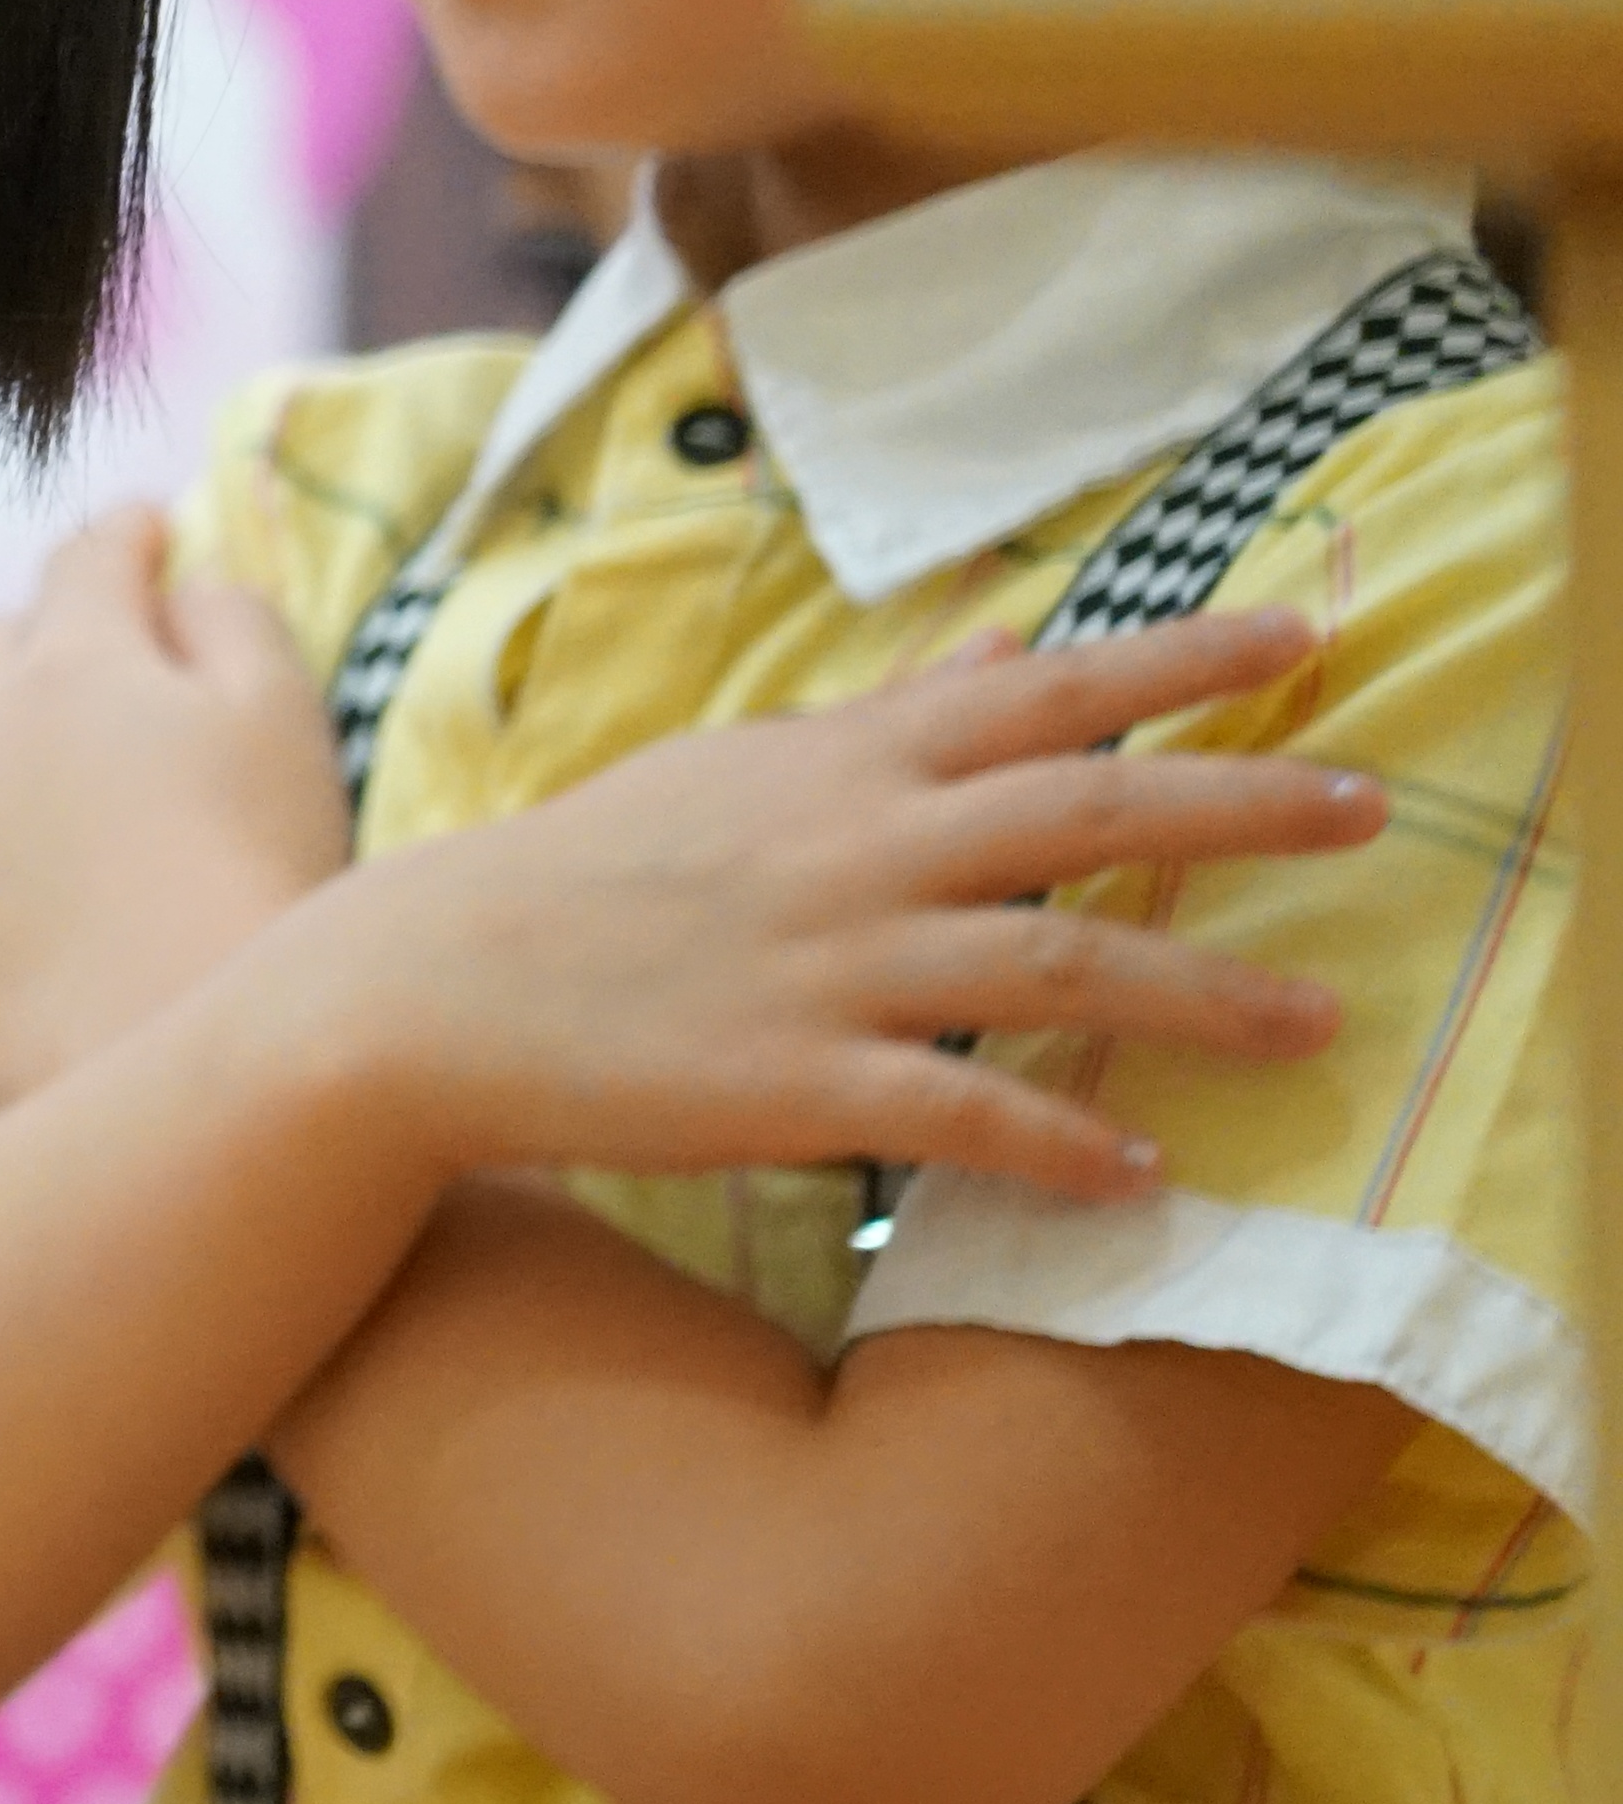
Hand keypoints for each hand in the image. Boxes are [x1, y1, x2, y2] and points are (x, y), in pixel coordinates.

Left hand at [0, 509, 346, 1110]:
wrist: (198, 1050)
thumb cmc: (265, 873)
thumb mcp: (286, 717)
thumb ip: (232, 621)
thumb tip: (178, 582)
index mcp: (75, 665)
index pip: (83, 561)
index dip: (120, 541)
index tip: (144, 538)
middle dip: (34, 652)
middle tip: (91, 692)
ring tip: (14, 831)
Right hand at [262, 607, 1383, 1205]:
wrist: (427, 988)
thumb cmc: (586, 874)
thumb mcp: (739, 767)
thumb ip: (893, 712)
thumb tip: (1017, 639)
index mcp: (838, 760)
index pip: (1043, 688)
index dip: (1183, 657)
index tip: (1308, 629)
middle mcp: (851, 847)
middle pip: (1087, 807)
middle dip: (1244, 801)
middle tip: (1375, 804)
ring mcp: (825, 965)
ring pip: (1054, 961)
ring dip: (1202, 992)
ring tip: (1321, 1020)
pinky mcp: (791, 1082)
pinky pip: (961, 1113)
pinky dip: (1061, 1142)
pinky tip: (1142, 1174)